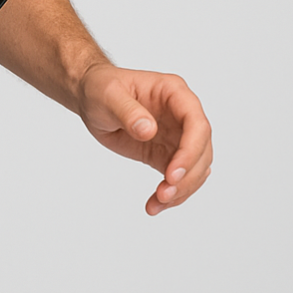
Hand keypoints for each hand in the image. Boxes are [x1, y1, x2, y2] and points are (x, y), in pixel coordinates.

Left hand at [77, 64, 211, 214]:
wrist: (90, 98)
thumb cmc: (101, 87)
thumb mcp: (108, 94)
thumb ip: (128, 111)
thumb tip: (149, 130)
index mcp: (174, 93)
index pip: (197, 124)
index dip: (191, 150)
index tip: (172, 173)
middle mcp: (181, 115)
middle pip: (202, 150)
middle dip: (188, 176)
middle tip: (164, 193)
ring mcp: (177, 136)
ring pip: (195, 169)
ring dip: (182, 190)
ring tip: (157, 202)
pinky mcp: (166, 154)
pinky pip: (178, 179)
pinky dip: (171, 195)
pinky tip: (155, 205)